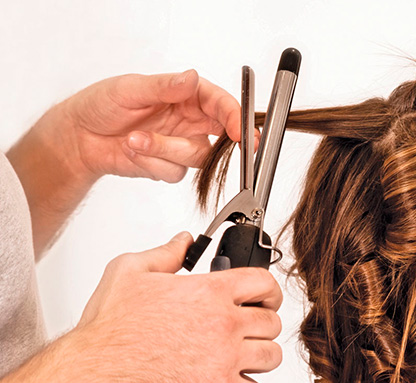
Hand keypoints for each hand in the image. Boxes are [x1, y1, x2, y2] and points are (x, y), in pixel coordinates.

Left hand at [57, 69, 245, 182]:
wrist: (80, 137)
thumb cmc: (101, 105)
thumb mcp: (130, 89)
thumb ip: (165, 87)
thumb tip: (191, 79)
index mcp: (187, 96)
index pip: (221, 104)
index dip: (235, 116)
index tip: (238, 130)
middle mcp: (190, 121)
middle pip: (223, 135)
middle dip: (229, 142)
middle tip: (225, 143)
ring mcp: (182, 145)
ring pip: (197, 157)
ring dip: (165, 150)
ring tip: (134, 139)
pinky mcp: (170, 166)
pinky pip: (175, 172)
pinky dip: (152, 163)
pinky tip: (132, 150)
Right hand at [74, 232, 282, 382]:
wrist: (97, 372)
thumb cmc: (110, 328)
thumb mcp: (130, 271)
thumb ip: (165, 253)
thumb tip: (184, 242)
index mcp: (210, 291)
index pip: (264, 283)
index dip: (269, 290)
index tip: (266, 298)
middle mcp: (224, 323)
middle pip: (272, 322)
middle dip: (264, 325)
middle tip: (252, 330)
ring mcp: (224, 357)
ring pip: (272, 356)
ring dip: (263, 356)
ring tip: (248, 356)